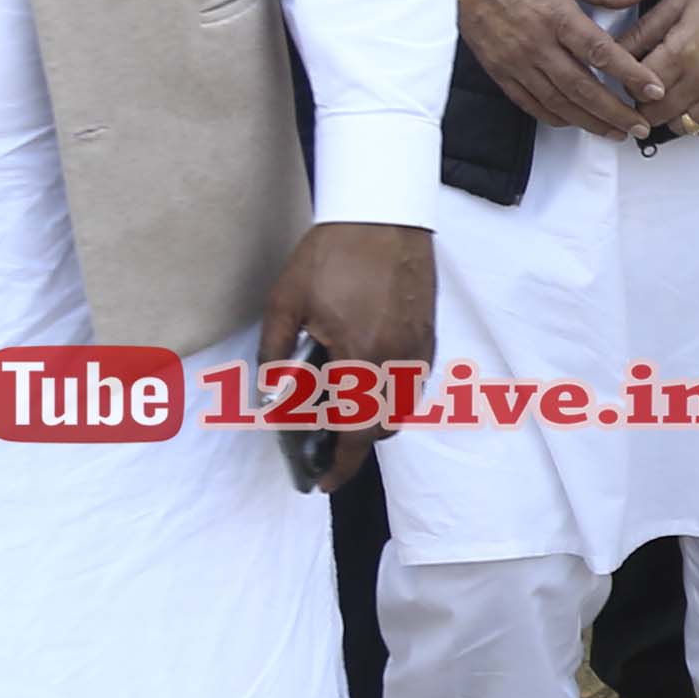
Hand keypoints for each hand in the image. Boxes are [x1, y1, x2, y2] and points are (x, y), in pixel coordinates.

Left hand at [256, 220, 437, 474]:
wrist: (383, 215)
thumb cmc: (332, 253)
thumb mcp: (287, 302)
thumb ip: (274, 354)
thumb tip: (270, 396)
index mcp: (362, 359)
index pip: (356, 434)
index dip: (340, 466)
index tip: (323, 483)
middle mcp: (398, 362)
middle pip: (382, 428)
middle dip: (356, 444)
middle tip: (324, 440)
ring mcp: (419, 349)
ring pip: (402, 408)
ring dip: (375, 419)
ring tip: (343, 406)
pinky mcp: (428, 334)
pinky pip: (413, 382)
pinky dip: (392, 393)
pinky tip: (366, 373)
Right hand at [461, 0, 663, 140]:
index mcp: (557, 15)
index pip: (601, 53)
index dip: (630, 75)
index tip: (653, 89)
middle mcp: (536, 44)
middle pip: (582, 88)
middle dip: (615, 112)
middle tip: (640, 127)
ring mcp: (515, 61)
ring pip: (557, 102)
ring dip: (589, 121)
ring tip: (615, 132)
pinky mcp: (499, 70)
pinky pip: (529, 102)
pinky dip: (554, 117)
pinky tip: (574, 122)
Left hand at [628, 0, 698, 142]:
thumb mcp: (675, 3)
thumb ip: (642, 31)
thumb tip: (614, 50)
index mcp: (681, 52)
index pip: (638, 88)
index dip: (626, 84)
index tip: (625, 76)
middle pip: (654, 114)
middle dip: (642, 103)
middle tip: (642, 87)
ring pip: (678, 126)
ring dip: (667, 114)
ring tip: (667, 94)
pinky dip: (693, 121)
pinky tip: (690, 102)